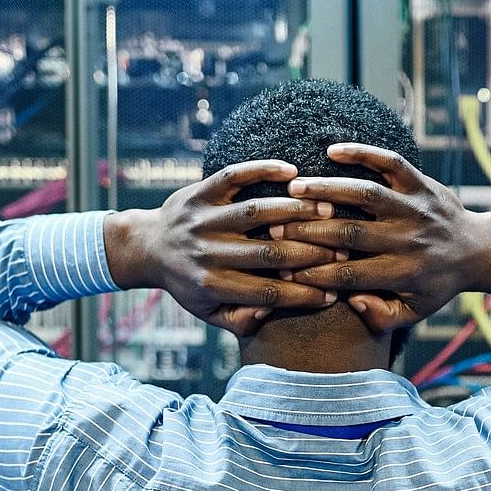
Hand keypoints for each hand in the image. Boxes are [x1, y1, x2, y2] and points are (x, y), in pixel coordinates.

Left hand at [104, 160, 344, 335]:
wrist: (148, 247)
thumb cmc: (188, 283)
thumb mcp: (209, 312)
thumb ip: (240, 319)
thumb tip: (269, 311)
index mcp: (211, 286)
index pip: (266, 294)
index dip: (301, 295)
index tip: (332, 293)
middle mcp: (207, 253)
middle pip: (267, 254)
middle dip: (309, 252)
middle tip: (342, 249)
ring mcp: (203, 219)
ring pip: (256, 212)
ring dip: (295, 210)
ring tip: (328, 210)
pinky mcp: (200, 192)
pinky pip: (233, 176)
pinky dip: (262, 170)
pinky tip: (292, 172)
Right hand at [271, 144, 490, 333]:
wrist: (478, 250)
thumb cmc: (436, 284)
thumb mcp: (413, 312)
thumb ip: (380, 316)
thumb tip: (350, 300)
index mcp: (403, 273)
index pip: (350, 275)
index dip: (315, 273)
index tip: (284, 271)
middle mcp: (408, 239)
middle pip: (351, 233)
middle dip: (310, 230)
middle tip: (275, 226)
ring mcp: (414, 207)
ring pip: (366, 194)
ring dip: (328, 188)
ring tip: (294, 187)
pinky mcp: (421, 183)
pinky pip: (391, 162)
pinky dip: (363, 154)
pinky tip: (333, 151)